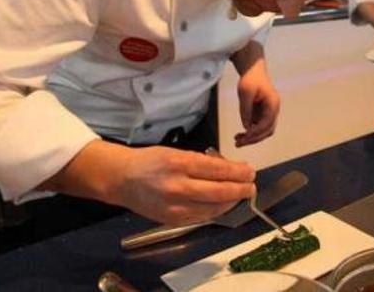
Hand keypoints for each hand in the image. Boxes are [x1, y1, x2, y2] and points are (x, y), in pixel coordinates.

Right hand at [39, 140, 255, 225]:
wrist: (122, 180)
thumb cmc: (151, 162)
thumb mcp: (177, 152)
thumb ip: (202, 162)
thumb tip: (230, 168)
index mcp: (179, 164)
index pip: (218, 170)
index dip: (239, 172)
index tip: (250, 171)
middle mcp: (178, 186)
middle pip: (220, 192)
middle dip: (241, 189)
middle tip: (251, 186)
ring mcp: (175, 206)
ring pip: (214, 208)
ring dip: (232, 202)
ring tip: (240, 194)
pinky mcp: (173, 220)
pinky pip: (203, 217)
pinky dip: (216, 211)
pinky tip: (223, 204)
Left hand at [235, 64, 280, 146]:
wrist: (252, 71)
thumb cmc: (251, 79)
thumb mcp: (245, 92)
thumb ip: (246, 110)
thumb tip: (246, 127)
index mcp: (273, 104)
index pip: (267, 123)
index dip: (256, 131)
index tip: (245, 135)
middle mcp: (273, 110)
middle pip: (267, 131)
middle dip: (254, 139)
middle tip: (239, 144)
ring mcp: (268, 113)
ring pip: (263, 132)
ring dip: (252, 138)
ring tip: (237, 141)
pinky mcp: (261, 114)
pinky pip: (257, 128)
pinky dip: (250, 133)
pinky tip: (240, 135)